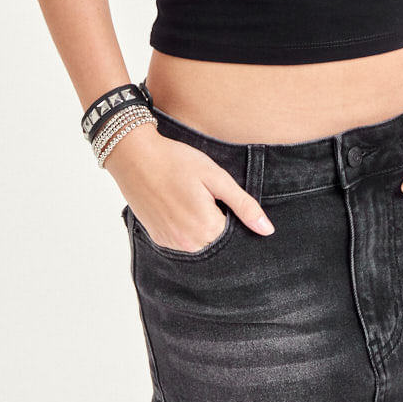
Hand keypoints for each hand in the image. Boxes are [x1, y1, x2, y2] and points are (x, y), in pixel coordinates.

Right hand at [102, 123, 274, 249]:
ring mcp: (171, 244)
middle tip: (207, 196)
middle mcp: (189, 244)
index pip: (236, 236)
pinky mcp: (158, 239)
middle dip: (219, 223)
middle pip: (218, 243)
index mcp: (207, 228)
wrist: (135, 157)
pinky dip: (186, 228)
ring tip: (192, 198)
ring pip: (200, 244)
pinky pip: (182, 242)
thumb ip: (243, 205)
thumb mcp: (216, 178)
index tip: (224, 199)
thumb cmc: (178, 162)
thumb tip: (267, 230)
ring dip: (203, 227)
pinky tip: (180, 206)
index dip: (235, 216)